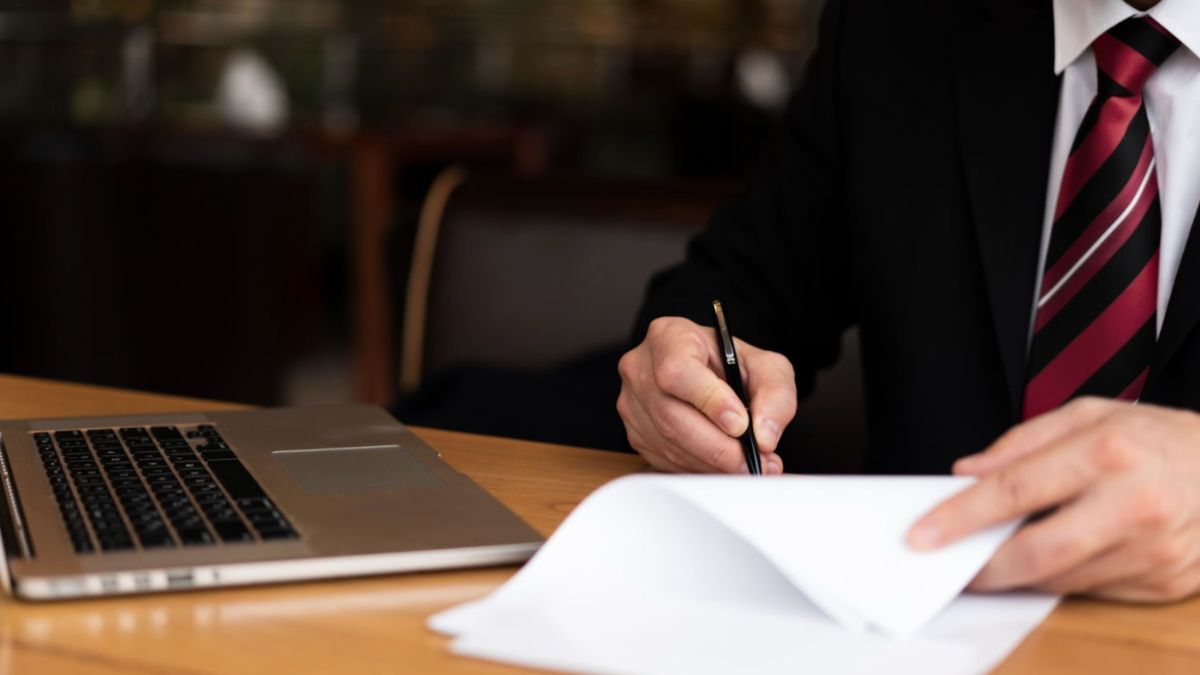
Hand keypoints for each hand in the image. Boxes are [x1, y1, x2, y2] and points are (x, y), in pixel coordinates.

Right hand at [617, 316, 796, 474]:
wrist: (709, 373)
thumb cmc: (731, 363)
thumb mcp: (765, 365)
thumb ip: (775, 394)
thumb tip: (764, 436)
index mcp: (669, 337)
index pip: (678, 371)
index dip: (709, 401)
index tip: (741, 425)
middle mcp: (641, 367)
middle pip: (672, 415)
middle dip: (718, 447)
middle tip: (753, 461)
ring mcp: (633, 402)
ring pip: (669, 443)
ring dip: (712, 463)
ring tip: (748, 464)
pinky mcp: (635, 432)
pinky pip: (664, 460)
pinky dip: (699, 468)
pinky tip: (723, 464)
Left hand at [907, 397, 1199, 601]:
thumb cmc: (1158, 437)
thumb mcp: (1090, 414)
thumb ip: (1022, 443)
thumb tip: (966, 473)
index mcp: (1107, 452)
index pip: (1014, 490)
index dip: (960, 516)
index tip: (922, 534)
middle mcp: (1132, 504)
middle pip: (1035, 552)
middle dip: (981, 566)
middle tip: (948, 566)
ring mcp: (1152, 550)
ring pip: (1060, 579)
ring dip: (1016, 575)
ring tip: (992, 557)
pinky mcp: (1164, 582)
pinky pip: (1091, 591)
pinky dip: (1058, 580)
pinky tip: (1047, 561)